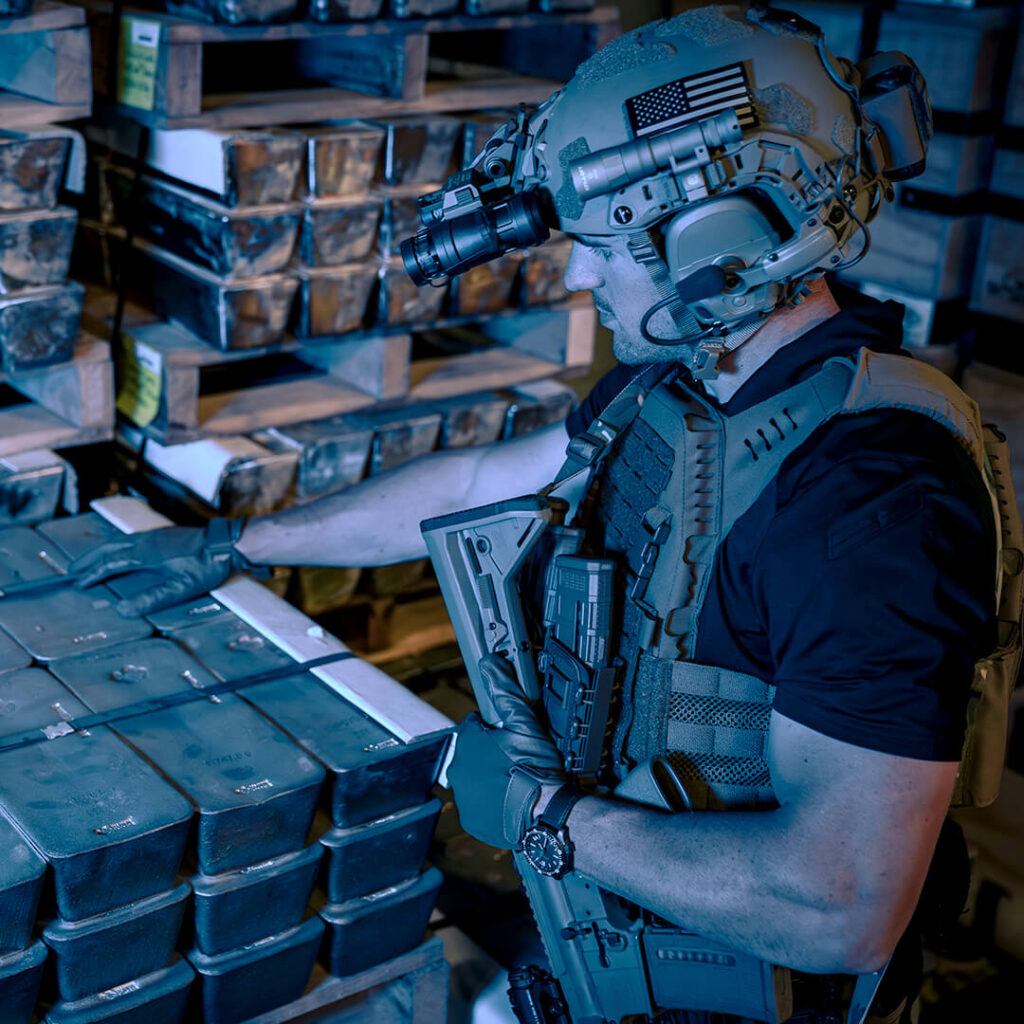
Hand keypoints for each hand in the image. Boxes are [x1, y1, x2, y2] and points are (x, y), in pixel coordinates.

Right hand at [69, 519, 254, 616]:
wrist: (227, 544)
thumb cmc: (206, 567)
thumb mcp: (180, 588)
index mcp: (145, 552)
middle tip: (73, 570)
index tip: (79, 583)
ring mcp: (155, 534)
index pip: (111, 563)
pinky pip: (131, 539)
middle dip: (89, 559)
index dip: (93, 573)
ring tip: (91, 561)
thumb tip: (123, 610)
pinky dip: (117, 546)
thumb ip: (152, 599)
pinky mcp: (165, 534)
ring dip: (102, 551)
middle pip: (109, 547)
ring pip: (120, 541)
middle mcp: (146, 540)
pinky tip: (122, 553)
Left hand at [447, 655, 564, 849]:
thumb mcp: (524, 724)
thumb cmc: (535, 768)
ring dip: (489, 776)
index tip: (510, 734)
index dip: (494, 728)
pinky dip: (490, 801)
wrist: (543, 814)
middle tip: (516, 757)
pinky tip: (510, 797)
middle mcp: (457, 769)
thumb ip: (505, 692)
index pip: (475, 725)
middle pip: (473, 753)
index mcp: (467, 742)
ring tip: (516, 778)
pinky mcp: (470, 819)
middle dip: (490, 752)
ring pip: (474, 778)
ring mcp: (463, 797)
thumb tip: (490, 663)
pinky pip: (478, 804)